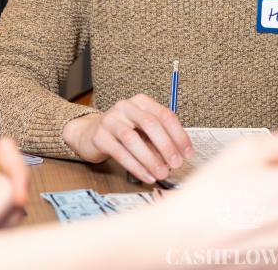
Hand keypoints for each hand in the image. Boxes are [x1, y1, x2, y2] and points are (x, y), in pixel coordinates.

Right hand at [62, 94, 192, 182]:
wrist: (89, 134)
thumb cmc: (123, 132)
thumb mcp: (142, 130)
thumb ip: (158, 138)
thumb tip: (178, 155)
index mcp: (141, 102)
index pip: (164, 115)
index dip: (178, 134)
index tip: (188, 153)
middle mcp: (125, 107)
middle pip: (150, 123)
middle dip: (166, 145)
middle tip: (176, 164)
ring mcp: (110, 120)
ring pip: (132, 139)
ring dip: (150, 159)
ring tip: (162, 173)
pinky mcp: (99, 136)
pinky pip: (119, 152)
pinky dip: (135, 166)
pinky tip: (146, 176)